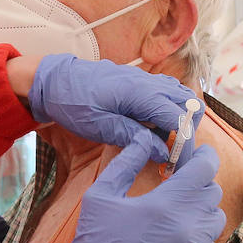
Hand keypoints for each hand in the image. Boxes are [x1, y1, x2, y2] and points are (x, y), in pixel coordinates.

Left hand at [28, 54, 196, 159]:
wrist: (53, 81)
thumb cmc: (72, 103)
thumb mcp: (99, 127)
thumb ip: (133, 138)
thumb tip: (162, 153)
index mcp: (140, 92)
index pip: (179, 118)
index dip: (184, 143)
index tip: (178, 163)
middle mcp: (148, 82)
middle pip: (189, 104)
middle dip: (188, 131)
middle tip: (172, 153)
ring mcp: (146, 79)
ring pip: (180, 97)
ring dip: (179, 120)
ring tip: (159, 141)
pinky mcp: (140, 83)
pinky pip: (166, 94)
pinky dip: (168, 111)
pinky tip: (151, 128)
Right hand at [70, 131, 224, 242]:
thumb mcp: (101, 196)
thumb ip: (126, 163)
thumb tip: (143, 140)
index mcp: (168, 204)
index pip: (206, 169)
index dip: (204, 157)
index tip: (199, 154)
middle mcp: (189, 227)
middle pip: (212, 193)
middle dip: (198, 184)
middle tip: (178, 185)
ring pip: (214, 220)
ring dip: (200, 211)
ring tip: (176, 213)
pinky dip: (196, 238)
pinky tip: (173, 240)